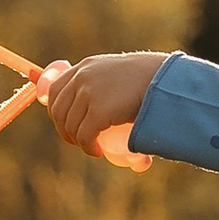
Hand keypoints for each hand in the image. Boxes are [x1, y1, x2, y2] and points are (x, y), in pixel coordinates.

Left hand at [34, 50, 164, 167]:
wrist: (164, 80)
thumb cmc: (147, 79)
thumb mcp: (118, 73)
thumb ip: (105, 83)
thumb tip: (85, 98)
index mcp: (84, 67)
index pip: (54, 90)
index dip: (55, 111)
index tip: (66, 124)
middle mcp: (82, 77)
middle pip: (58, 110)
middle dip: (64, 129)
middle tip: (79, 140)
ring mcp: (88, 93)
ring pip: (70, 126)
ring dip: (77, 141)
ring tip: (92, 147)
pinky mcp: (98, 111)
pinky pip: (84, 136)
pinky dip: (88, 147)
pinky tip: (97, 151)